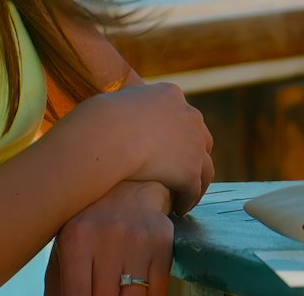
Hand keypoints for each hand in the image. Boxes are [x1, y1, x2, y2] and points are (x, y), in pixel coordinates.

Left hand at [45, 180, 172, 295]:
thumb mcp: (66, 248)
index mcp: (76, 240)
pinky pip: (157, 289)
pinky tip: (135, 291)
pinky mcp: (162, 242)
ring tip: (117, 291)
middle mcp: (108, 236)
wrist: (128, 188)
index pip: (77, 295)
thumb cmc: (91, 226)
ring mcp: (138, 239)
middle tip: (102, 293)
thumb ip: (61, 282)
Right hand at [70, 82, 214, 214]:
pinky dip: (188, 199)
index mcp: (169, 95)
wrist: (106, 136)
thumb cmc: (98, 120)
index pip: (183, 116)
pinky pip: (194, 189)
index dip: (179, 135)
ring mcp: (193, 143)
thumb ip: (123, 107)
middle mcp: (188, 115)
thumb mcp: (114, 101)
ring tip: (185, 197)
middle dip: (194, 156)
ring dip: (196, 183)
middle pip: (201, 139)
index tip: (172, 149)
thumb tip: (112, 109)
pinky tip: (178, 209)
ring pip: (205, 168)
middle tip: (184, 174)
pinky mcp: (190, 169)